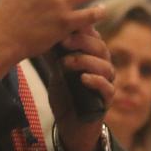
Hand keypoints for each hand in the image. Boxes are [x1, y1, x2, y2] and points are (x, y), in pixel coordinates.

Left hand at [46, 26, 114, 150]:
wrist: (70, 123)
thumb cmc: (66, 94)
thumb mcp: (58, 71)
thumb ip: (55, 55)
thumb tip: (43, 34)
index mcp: (94, 57)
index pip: (93, 36)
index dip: (82, 29)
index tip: (64, 27)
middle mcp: (103, 67)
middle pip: (100, 48)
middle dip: (82, 42)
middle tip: (64, 42)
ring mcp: (107, 83)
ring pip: (105, 66)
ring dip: (85, 61)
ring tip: (67, 62)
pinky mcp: (107, 100)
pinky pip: (107, 88)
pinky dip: (96, 81)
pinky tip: (83, 79)